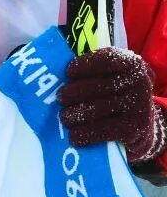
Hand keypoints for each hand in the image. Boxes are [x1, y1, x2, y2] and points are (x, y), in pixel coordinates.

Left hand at [59, 47, 165, 161]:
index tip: (67, 73)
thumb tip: (54, 74)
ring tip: (64, 118)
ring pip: (93, 110)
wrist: (142, 129)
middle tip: (59, 99)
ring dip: (72, 116)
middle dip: (70, 94)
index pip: (105, 60)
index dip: (83, 65)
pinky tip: (74, 136)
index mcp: (132, 64)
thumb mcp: (109, 78)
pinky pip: (100, 130)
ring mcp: (139, 107)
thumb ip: (90, 72)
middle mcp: (139, 83)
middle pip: (93, 87)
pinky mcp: (134, 129)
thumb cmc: (115, 97)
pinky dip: (82, 134)